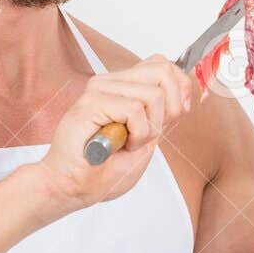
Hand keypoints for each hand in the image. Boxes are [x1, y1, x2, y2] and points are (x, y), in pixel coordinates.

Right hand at [35, 55, 195, 212]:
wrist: (71, 188)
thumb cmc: (102, 169)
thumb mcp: (147, 137)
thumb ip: (162, 113)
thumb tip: (182, 93)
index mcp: (121, 87)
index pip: (161, 64)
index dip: (180, 86)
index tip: (180, 112)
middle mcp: (110, 83)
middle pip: (163, 71)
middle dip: (169, 109)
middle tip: (149, 134)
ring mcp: (99, 90)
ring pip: (153, 94)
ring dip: (148, 130)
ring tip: (126, 143)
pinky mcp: (91, 102)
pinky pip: (135, 110)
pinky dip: (137, 135)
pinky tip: (119, 145)